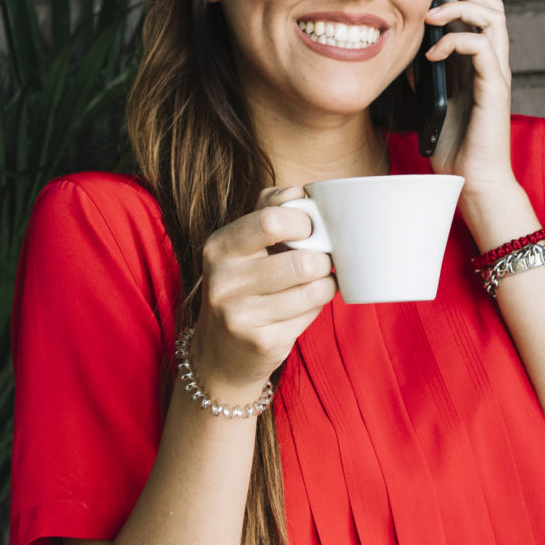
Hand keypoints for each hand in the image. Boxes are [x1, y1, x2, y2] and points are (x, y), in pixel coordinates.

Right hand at [189, 185, 336, 401]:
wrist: (219, 354)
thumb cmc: (242, 288)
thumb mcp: (243, 246)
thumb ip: (269, 209)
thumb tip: (300, 191)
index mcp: (219, 247)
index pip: (272, 220)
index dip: (305, 222)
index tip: (311, 229)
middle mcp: (224, 280)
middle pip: (301, 260)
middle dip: (322, 258)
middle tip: (320, 260)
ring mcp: (240, 315)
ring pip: (313, 288)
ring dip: (326, 283)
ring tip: (315, 282)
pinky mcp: (262, 342)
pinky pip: (312, 314)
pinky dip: (318, 306)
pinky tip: (303, 306)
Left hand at [423, 0, 516, 201]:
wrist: (473, 182)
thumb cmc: (456, 149)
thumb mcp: (432, 104)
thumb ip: (426, 77)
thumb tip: (405, 53)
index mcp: (480, 64)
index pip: (478, 12)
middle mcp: (493, 64)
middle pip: (492, 5)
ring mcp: (496, 74)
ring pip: (493, 17)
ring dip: (459, 6)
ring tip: (431, 13)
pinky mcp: (494, 88)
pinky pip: (480, 47)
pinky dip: (455, 41)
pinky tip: (432, 53)